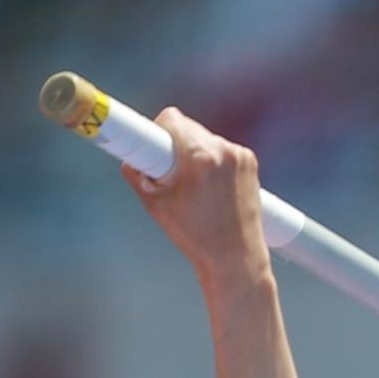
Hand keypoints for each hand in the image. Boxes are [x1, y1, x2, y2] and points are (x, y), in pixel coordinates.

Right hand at [124, 109, 270, 290]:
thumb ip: (137, 176)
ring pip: (206, 139)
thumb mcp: (156, 205)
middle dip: (176, 145)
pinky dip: (213, 162)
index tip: (154, 144)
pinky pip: (223, 150)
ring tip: (193, 187)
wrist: (235, 258)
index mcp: (199, 156)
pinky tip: (211, 188)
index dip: (158, 130)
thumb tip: (129, 160)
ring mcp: (240, 155)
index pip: (172, 119)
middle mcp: (223, 150)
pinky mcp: (250, 162)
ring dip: (195, 153)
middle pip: (189, 127)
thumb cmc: (194, 236)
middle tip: (170, 173)